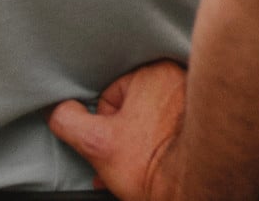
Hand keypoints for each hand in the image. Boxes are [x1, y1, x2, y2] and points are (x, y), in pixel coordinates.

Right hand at [49, 59, 187, 200]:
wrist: (197, 186)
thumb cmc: (153, 163)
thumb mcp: (96, 143)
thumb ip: (68, 121)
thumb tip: (57, 110)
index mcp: (155, 71)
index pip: (109, 95)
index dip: (103, 126)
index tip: (115, 143)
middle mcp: (178, 78)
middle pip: (130, 108)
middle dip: (121, 137)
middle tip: (129, 158)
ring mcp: (192, 99)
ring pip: (149, 122)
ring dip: (138, 144)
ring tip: (143, 164)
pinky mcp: (201, 120)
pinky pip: (169, 129)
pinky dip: (159, 145)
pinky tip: (156, 164)